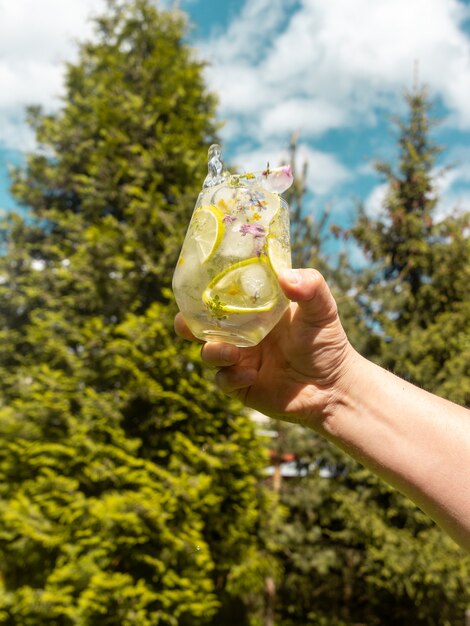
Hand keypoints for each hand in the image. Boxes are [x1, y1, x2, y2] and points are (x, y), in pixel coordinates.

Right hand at [174, 269, 356, 429]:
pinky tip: (252, 376)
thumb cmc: (327, 343)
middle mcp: (242, 334)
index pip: (221, 297)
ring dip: (212, 351)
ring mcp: (240, 360)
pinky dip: (232, 377)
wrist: (334, 388)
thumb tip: (285, 276)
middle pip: (202, 326)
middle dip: (187, 324)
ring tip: (232, 353)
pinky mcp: (241, 385)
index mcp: (253, 310)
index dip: (202, 291)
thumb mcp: (321, 310)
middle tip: (185, 324)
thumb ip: (310, 287)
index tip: (194, 285)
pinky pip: (223, 380)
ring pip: (209, 353)